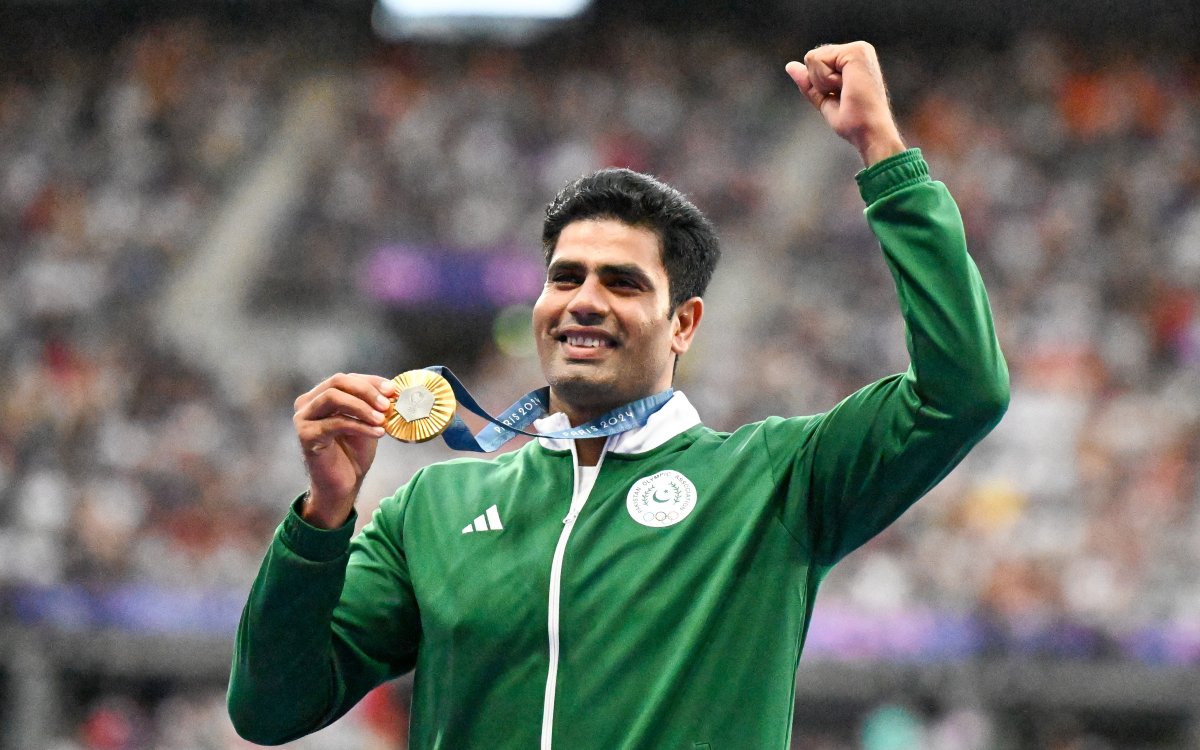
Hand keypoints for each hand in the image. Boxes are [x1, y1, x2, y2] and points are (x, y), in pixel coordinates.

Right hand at [293, 373, 397, 528]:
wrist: (343, 484)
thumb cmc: (353, 452)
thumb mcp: (367, 421)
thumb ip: (374, 404)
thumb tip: (393, 389)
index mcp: (321, 395)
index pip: (347, 378)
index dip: (372, 381)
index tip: (393, 390)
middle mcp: (307, 402)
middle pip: (337, 382)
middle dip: (366, 391)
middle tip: (387, 405)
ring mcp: (303, 418)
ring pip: (333, 397)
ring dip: (362, 407)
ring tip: (382, 419)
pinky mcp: (305, 435)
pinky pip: (336, 423)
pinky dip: (360, 426)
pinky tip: (377, 432)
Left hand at [785, 42, 905, 166]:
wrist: (869, 131)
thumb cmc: (853, 122)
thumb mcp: (825, 99)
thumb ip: (809, 82)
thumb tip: (790, 66)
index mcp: (853, 60)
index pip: (816, 62)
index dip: (818, 84)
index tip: (841, 97)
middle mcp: (858, 49)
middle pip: (812, 58)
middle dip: (819, 83)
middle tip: (843, 96)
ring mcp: (859, 49)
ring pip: (813, 58)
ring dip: (823, 82)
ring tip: (846, 92)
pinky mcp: (856, 51)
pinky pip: (818, 60)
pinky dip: (825, 80)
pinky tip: (845, 87)